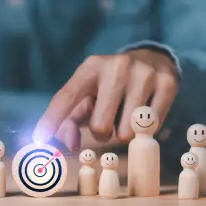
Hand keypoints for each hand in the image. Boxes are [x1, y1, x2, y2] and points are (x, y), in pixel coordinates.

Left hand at [32, 49, 178, 150]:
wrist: (151, 60)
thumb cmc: (109, 86)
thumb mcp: (87, 96)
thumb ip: (70, 121)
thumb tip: (69, 145)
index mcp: (90, 67)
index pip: (65, 97)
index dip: (50, 121)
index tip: (38, 141)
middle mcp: (116, 66)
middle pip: (99, 126)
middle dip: (101, 133)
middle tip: (107, 121)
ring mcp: (144, 74)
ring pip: (125, 132)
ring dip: (122, 133)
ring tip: (125, 114)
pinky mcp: (167, 83)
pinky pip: (151, 128)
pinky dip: (144, 129)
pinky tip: (144, 112)